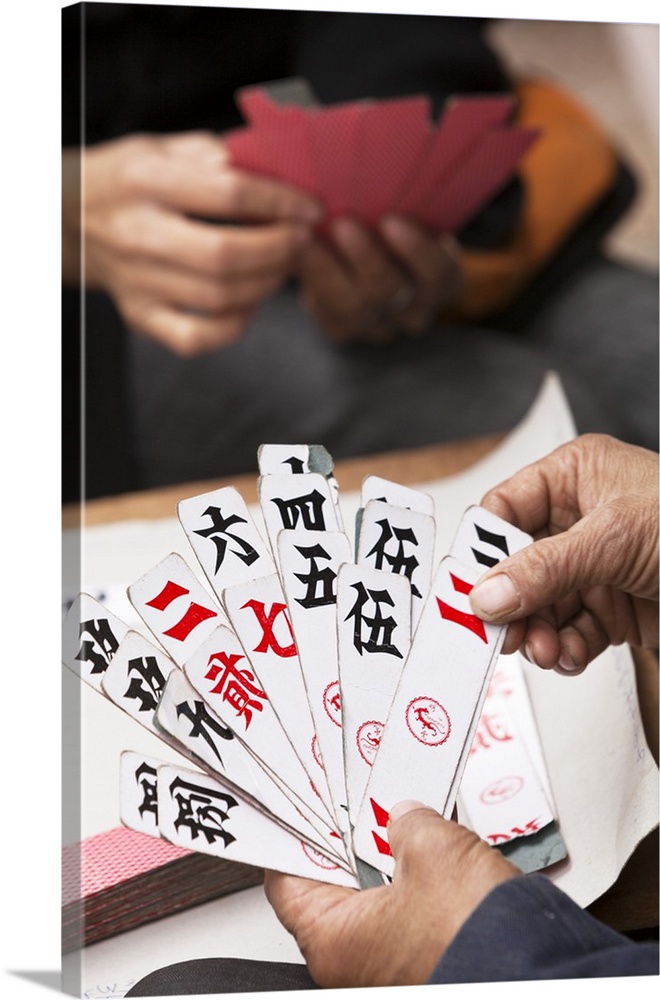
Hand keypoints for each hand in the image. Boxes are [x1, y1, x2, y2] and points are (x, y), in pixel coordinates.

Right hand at [62, 132, 320, 354]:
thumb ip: (220, 158)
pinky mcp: (139, 315)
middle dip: (279, 250)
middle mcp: (138, 233)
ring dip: (266, 285)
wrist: (68, 217)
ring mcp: (137, 281)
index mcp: (147, 180)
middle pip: (226, 255)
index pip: (230, 194)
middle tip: (302, 243)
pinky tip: (249, 302)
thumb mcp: (166, 148)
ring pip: (219, 298)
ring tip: (283, 267)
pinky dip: (234, 326)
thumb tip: (283, 172)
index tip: (311, 210)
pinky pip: (196, 337)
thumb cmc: (130, 180)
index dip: (282, 204)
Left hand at [264, 800, 517, 987]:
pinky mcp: (429, 959)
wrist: (540, 973)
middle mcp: (355, 963)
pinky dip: (414, 879)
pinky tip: (430, 848)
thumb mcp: (430, 847)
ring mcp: (393, 964)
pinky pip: (409, 911)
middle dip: (348, 838)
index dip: (293, 836)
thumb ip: (405, 821)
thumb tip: (404, 816)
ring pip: (375, 897)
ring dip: (386, 858)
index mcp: (333, 941)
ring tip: (398, 817)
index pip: (287, 881)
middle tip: (355, 798)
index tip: (300, 804)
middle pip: (333, 884)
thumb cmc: (475, 935)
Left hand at [297, 215, 464, 344]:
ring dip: (328, 272)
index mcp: (444, 280)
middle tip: (341, 224)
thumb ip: (403, 203)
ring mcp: (382, 328)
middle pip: (391, 292)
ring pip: (356, 308)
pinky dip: (312, 285)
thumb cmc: (395, 223)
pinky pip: (330, 316)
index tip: (391, 220)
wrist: (373, 257)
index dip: (416, 250)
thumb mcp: (412, 213)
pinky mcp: (348, 332)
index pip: (437, 272)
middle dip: (365, 258)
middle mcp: (417, 311)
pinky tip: (296, 257)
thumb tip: (389, 158)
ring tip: (306, 238)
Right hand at [469, 434, 658, 673]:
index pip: (506, 511)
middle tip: (499, 634)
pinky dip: (565, 649)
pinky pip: (569, 631)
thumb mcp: (614, 538)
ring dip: (536, 632)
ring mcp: (596, 567)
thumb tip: (485, 595)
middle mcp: (580, 520)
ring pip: (540, 605)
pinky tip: (571, 654)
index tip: (467, 590)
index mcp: (576, 478)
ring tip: (543, 649)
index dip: (483, 550)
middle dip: (510, 603)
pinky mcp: (613, 608)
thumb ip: (544, 568)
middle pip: (517, 566)